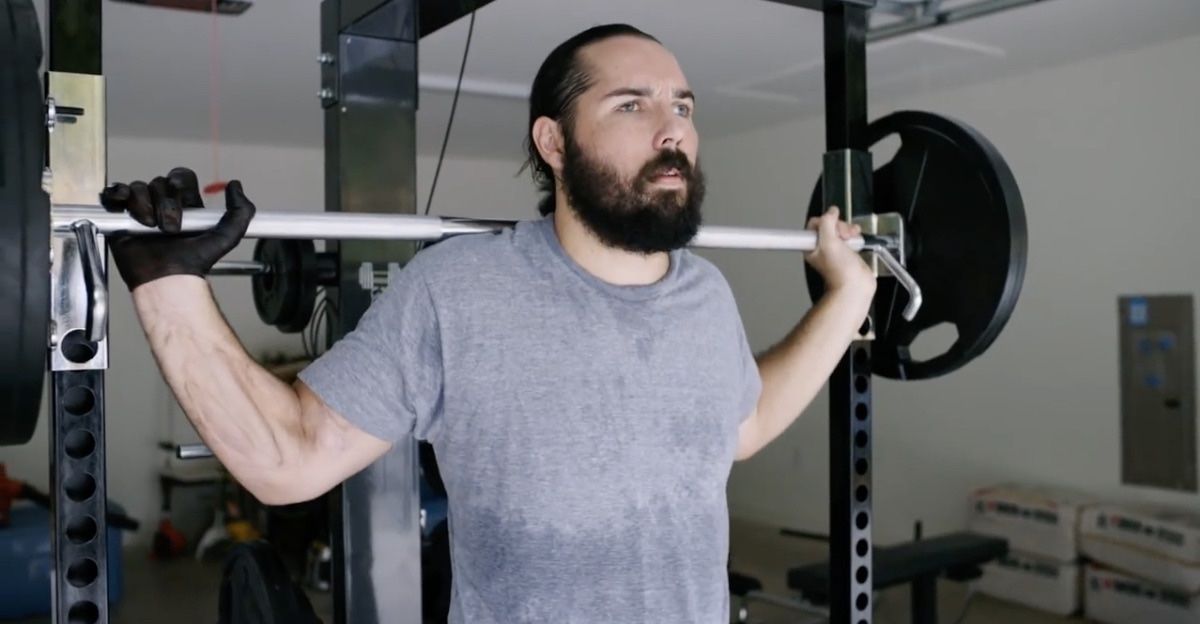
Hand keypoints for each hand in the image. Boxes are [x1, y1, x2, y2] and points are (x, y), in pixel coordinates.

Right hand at [99, 167, 255, 289]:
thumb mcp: (228, 236)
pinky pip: (115, 193)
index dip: (181, 186)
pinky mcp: (120, 216)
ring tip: (150, 229)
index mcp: (186, 204)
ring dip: (144, 206)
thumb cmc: (194, 262)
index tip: (186, 206)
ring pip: (138, 187)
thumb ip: (241, 211)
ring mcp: (141, 209)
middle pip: (160, 182)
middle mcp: (163, 204)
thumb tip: (236, 185)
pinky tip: (126, 208)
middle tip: (170, 228)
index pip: (181, 177)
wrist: (167, 278)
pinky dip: (118, 195)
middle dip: (165, 204)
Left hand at [804, 206, 875, 295]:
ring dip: (847, 229)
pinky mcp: (846, 250)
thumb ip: (827, 223)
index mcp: (811, 245)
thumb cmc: (839, 271)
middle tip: (843, 235)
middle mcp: (821, 246)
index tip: (833, 228)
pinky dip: (853, 234)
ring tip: (851, 237)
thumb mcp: (829, 242)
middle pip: (828, 224)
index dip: (825, 222)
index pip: (814, 223)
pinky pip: (848, 235)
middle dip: (839, 226)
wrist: (855, 285)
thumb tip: (831, 211)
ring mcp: (834, 248)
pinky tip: (856, 238)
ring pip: (839, 229)